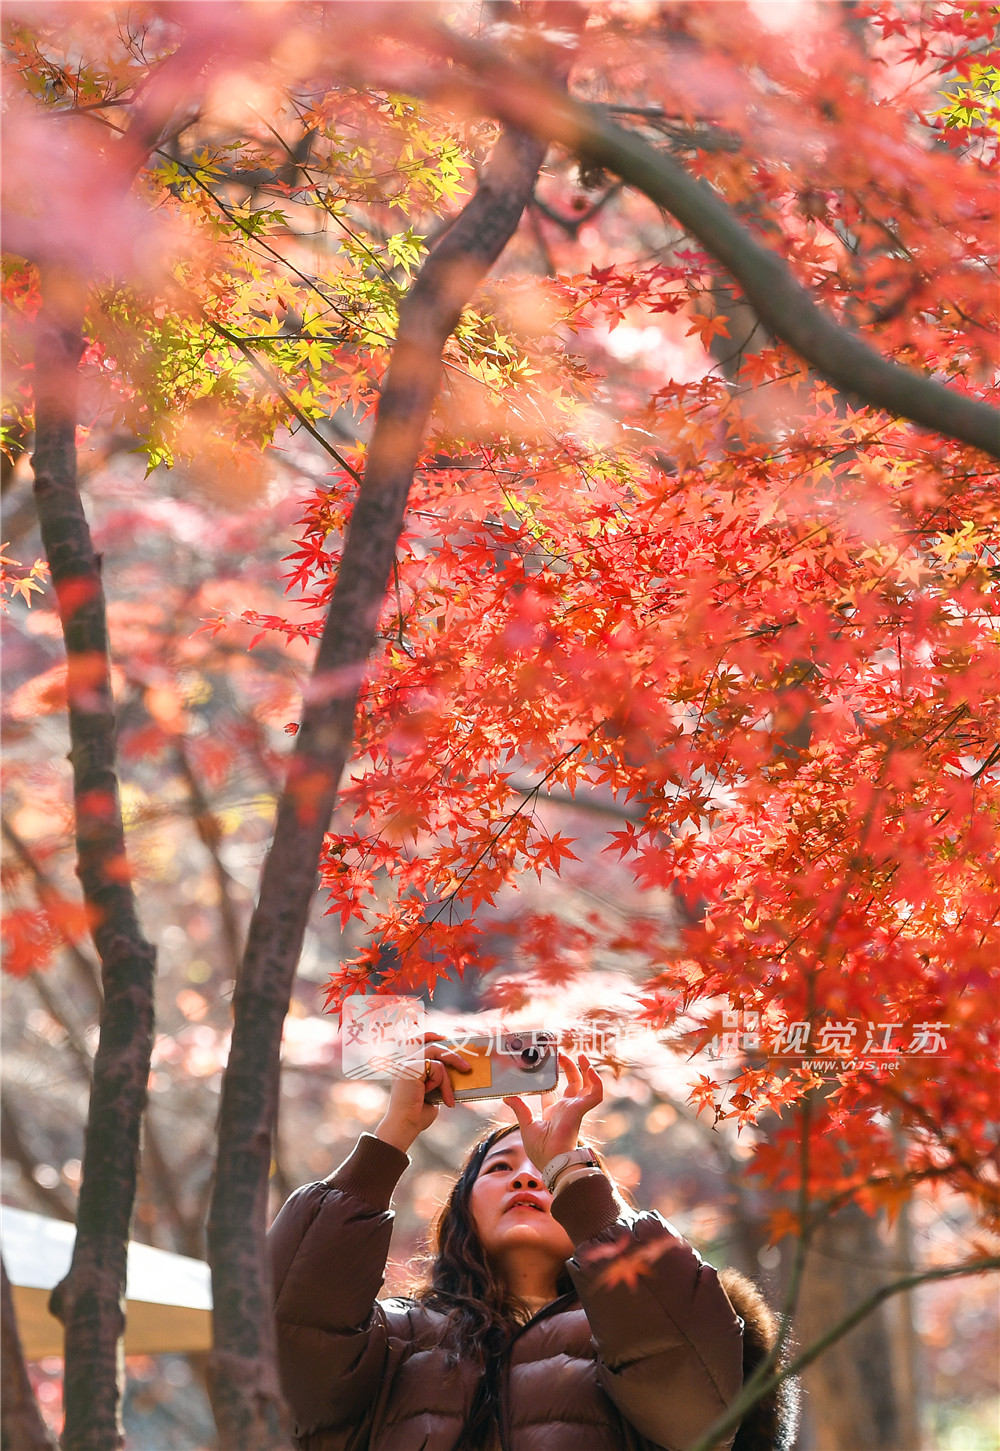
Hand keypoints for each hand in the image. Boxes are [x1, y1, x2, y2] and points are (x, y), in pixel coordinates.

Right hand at [374, 1034, 470, 1153]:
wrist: (404, 1127)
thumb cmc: (417, 1115)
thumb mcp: (432, 1094)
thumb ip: (439, 1081)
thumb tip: (458, 1072)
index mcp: (408, 1067)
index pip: (418, 1041)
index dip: (431, 1035)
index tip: (446, 1038)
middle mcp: (405, 1063)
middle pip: (431, 1045)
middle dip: (452, 1054)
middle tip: (467, 1068)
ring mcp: (406, 1064)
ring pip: (436, 1055)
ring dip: (450, 1072)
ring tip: (454, 1091)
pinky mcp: (410, 1069)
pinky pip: (436, 1067)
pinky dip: (443, 1082)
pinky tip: (444, 1099)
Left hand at [503, 1052, 602, 1171]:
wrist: (551, 1161)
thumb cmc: (540, 1150)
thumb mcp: (526, 1125)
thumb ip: (519, 1108)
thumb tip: (507, 1096)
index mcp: (554, 1113)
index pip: (553, 1092)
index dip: (550, 1078)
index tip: (546, 1063)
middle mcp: (566, 1109)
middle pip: (572, 1084)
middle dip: (569, 1068)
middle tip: (561, 1054)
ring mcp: (575, 1109)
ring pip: (586, 1086)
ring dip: (585, 1070)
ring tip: (580, 1056)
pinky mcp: (580, 1110)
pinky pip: (595, 1094)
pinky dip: (596, 1082)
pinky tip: (590, 1069)